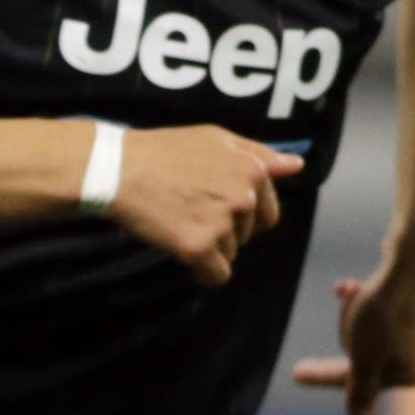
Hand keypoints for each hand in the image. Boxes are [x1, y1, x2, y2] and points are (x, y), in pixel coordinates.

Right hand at [105, 125, 300, 286]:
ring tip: (178, 222)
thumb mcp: (215, 139)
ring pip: (230, 255)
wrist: (117, 168)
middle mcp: (243, 196)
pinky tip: (180, 250)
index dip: (240, 215)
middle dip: (224, 231)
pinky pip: (215, 275)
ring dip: (208, 248)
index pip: (267, 213)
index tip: (211, 205)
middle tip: (188, 210)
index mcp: (252, 169)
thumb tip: (296, 165)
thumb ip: (259, 154)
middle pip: (247, 236)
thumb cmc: (164, 150)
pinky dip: (201, 271)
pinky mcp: (198, 247)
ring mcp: (222, 223)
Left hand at [291, 238, 414, 414]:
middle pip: (366, 353)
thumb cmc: (385, 309)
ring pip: (372, 327)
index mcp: (411, 375)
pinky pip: (385, 305)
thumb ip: (359, 390)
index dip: (326, 376)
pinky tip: (347, 285)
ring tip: (350, 294)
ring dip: (354, 312)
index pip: (360, 383)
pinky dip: (366, 296)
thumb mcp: (364, 357)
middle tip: (337, 311)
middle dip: (346, 332)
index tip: (296, 373)